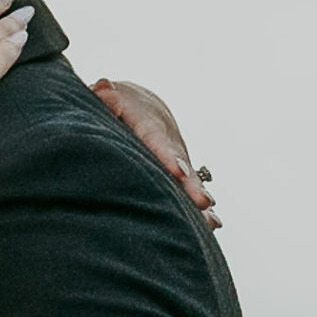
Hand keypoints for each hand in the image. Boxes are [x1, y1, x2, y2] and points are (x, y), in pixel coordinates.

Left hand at [91, 78, 221, 226]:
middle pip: (180, 163)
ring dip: (199, 199)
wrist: (143, 106)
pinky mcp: (179, 173)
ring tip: (212, 220)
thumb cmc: (117, 103)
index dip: (168, 155)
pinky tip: (212, 224)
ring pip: (189, 178)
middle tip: (203, 202)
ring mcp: (176, 157)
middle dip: (191, 184)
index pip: (157, 139)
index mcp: (147, 123)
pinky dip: (200, 206)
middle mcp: (168, 141)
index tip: (179, 171)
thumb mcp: (109, 95)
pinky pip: (189, 189)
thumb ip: (105, 95)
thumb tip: (104, 92)